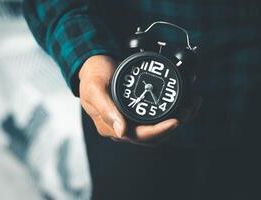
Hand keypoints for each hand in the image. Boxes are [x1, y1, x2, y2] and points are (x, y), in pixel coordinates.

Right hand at [79, 55, 200, 143]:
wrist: (94, 63)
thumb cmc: (92, 75)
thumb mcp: (95, 88)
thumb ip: (106, 109)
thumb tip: (121, 132)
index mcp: (110, 125)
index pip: (139, 136)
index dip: (159, 131)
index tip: (176, 121)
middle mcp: (122, 126)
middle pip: (152, 136)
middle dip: (172, 126)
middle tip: (188, 109)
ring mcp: (130, 119)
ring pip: (157, 128)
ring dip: (176, 119)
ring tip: (190, 105)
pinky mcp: (137, 111)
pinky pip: (156, 117)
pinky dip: (171, 111)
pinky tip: (182, 101)